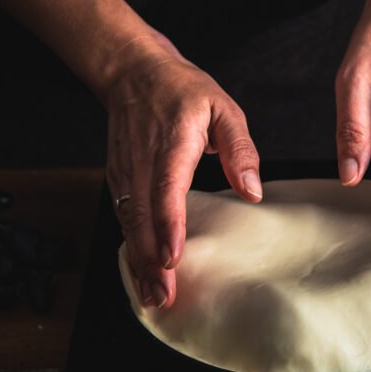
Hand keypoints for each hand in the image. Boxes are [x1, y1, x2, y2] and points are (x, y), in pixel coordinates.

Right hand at [101, 35, 261, 306]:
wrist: (132, 73)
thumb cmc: (182, 91)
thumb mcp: (222, 108)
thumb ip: (240, 149)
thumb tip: (252, 191)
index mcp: (171, 144)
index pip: (166, 190)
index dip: (167, 226)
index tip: (172, 257)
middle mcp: (142, 163)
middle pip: (142, 219)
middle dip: (151, 261)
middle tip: (165, 297)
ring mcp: (125, 174)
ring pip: (128, 225)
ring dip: (139, 263)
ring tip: (154, 297)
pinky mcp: (118, 182)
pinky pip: (123, 221)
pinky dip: (132, 250)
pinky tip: (143, 275)